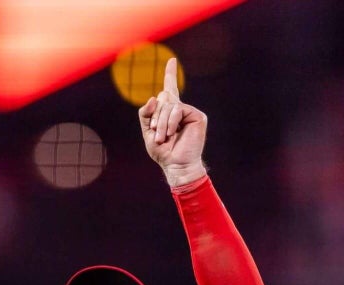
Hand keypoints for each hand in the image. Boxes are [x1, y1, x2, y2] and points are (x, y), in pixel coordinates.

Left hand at [138, 58, 207, 186]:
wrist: (176, 164)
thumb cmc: (162, 152)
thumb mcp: (147, 132)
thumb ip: (146, 114)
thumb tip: (155, 96)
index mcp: (169, 112)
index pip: (169, 89)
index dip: (170, 74)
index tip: (172, 60)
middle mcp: (180, 109)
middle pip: (163, 98)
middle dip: (156, 117)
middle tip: (158, 135)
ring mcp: (189, 112)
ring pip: (169, 105)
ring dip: (162, 122)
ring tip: (163, 137)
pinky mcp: (197, 116)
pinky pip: (178, 109)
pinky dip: (171, 121)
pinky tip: (172, 133)